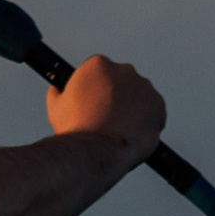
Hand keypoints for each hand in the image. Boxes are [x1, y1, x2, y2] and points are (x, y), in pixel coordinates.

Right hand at [45, 52, 164, 165]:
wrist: (100, 151)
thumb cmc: (77, 129)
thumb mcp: (56, 107)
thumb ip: (58, 92)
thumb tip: (57, 90)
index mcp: (98, 65)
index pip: (97, 70)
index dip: (93, 87)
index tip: (91, 101)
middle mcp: (124, 71)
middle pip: (119, 80)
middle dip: (114, 94)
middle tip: (104, 115)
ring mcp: (144, 87)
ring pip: (137, 95)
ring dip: (130, 106)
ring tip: (116, 128)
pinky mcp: (158, 105)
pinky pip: (153, 110)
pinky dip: (145, 120)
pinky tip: (130, 132)